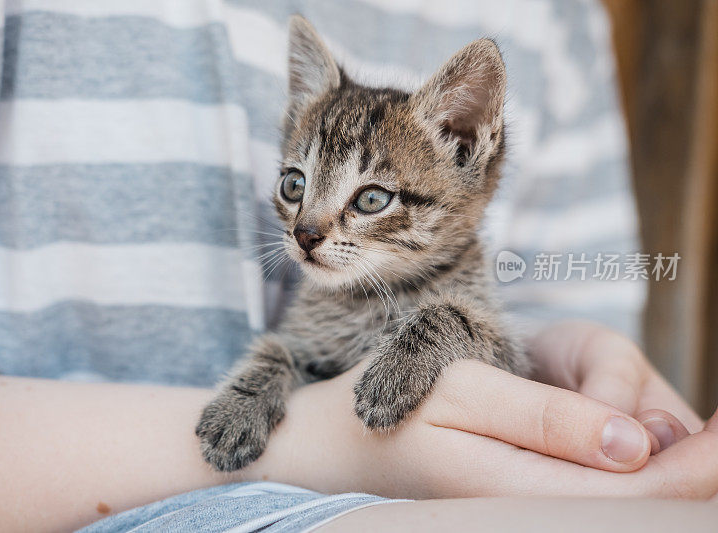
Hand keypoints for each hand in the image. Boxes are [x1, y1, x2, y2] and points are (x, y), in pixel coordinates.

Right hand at [246, 346, 717, 498]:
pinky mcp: (522, 496)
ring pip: (625, 495)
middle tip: (717, 426)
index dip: (702, 460)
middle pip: (645, 498)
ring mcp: (528, 506)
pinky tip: (639, 438)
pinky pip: (595, 488)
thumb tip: (636, 445)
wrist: (332, 446)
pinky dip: (633, 461)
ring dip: (666, 459)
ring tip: (682, 425)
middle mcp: (532, 510)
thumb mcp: (460, 392)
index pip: (644, 488)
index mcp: (522, 490)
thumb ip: (547, 420)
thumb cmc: (388, 407)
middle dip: (694, 460)